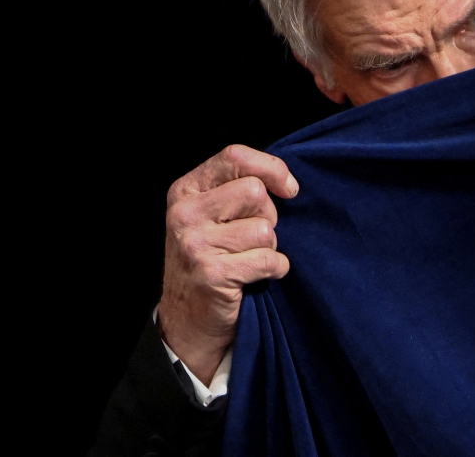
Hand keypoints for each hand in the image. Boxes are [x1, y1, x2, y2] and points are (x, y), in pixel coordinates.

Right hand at [158, 144, 298, 382]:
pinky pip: (269, 259)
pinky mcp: (212, 273)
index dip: (271, 168)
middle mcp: (185, 213)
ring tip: (251, 260)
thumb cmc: (211, 259)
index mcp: (186, 190)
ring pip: (265, 229)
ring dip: (270, 247)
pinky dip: (275, 269)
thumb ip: (238, 188)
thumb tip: (287, 183)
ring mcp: (195, 244)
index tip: (289, 189)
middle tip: (254, 238)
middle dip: (269, 215)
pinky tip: (259, 277)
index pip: (234, 156)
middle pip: (255, 191)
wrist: (188, 318)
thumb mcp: (213, 215)